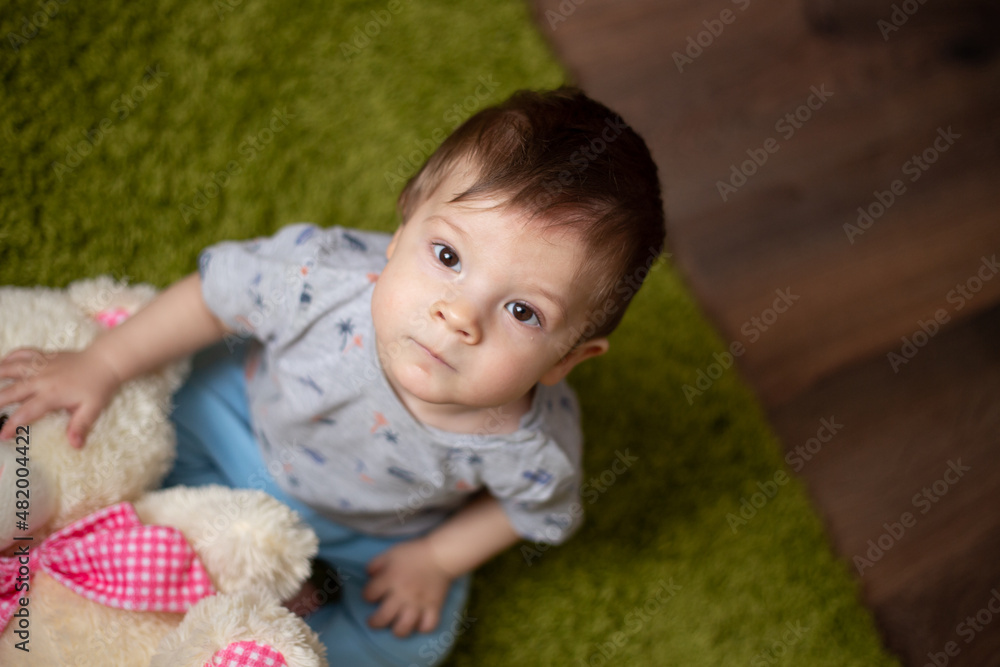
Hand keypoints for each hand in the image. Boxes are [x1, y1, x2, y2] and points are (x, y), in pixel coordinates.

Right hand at [0, 347, 122, 447]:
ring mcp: (41, 365)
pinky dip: (10, 357)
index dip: (12, 424)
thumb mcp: (93, 409)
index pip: (26, 412)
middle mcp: (42, 378)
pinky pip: (23, 353)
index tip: (2, 436)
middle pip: (11, 391)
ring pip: (12, 368)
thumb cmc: (99, 387)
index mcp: (52, 394)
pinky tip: (2, 363)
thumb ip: (80, 426)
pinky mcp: (44, 355)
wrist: (106, 361)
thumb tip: (75, 445)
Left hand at [363, 538, 453, 636]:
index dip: (368, 595)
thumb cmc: (413, 553)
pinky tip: (418, 624)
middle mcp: (402, 594)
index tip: (371, 595)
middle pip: (383, 618)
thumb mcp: (390, 553)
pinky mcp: (433, 607)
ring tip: (396, 626)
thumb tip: (369, 576)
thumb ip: (376, 564)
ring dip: (397, 630)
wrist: (440, 555)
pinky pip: (427, 626)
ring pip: (404, 627)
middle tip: (374, 621)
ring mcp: (418, 603)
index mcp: (390, 579)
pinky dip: (422, 628)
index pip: (369, 594)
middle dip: (375, 622)